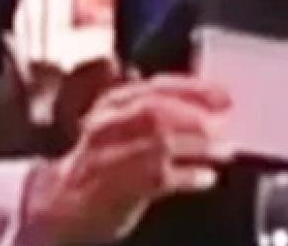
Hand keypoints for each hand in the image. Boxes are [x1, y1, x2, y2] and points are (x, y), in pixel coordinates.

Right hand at [22, 74, 233, 243]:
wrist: (61, 202)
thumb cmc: (102, 162)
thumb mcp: (121, 125)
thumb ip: (156, 112)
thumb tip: (209, 109)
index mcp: (113, 103)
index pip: (158, 86)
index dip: (195, 89)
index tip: (225, 95)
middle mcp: (107, 124)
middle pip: (158, 112)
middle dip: (197, 117)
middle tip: (227, 124)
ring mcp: (109, 156)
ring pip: (159, 143)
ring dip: (198, 146)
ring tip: (223, 150)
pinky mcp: (115, 188)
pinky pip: (160, 178)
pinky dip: (189, 177)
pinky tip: (207, 177)